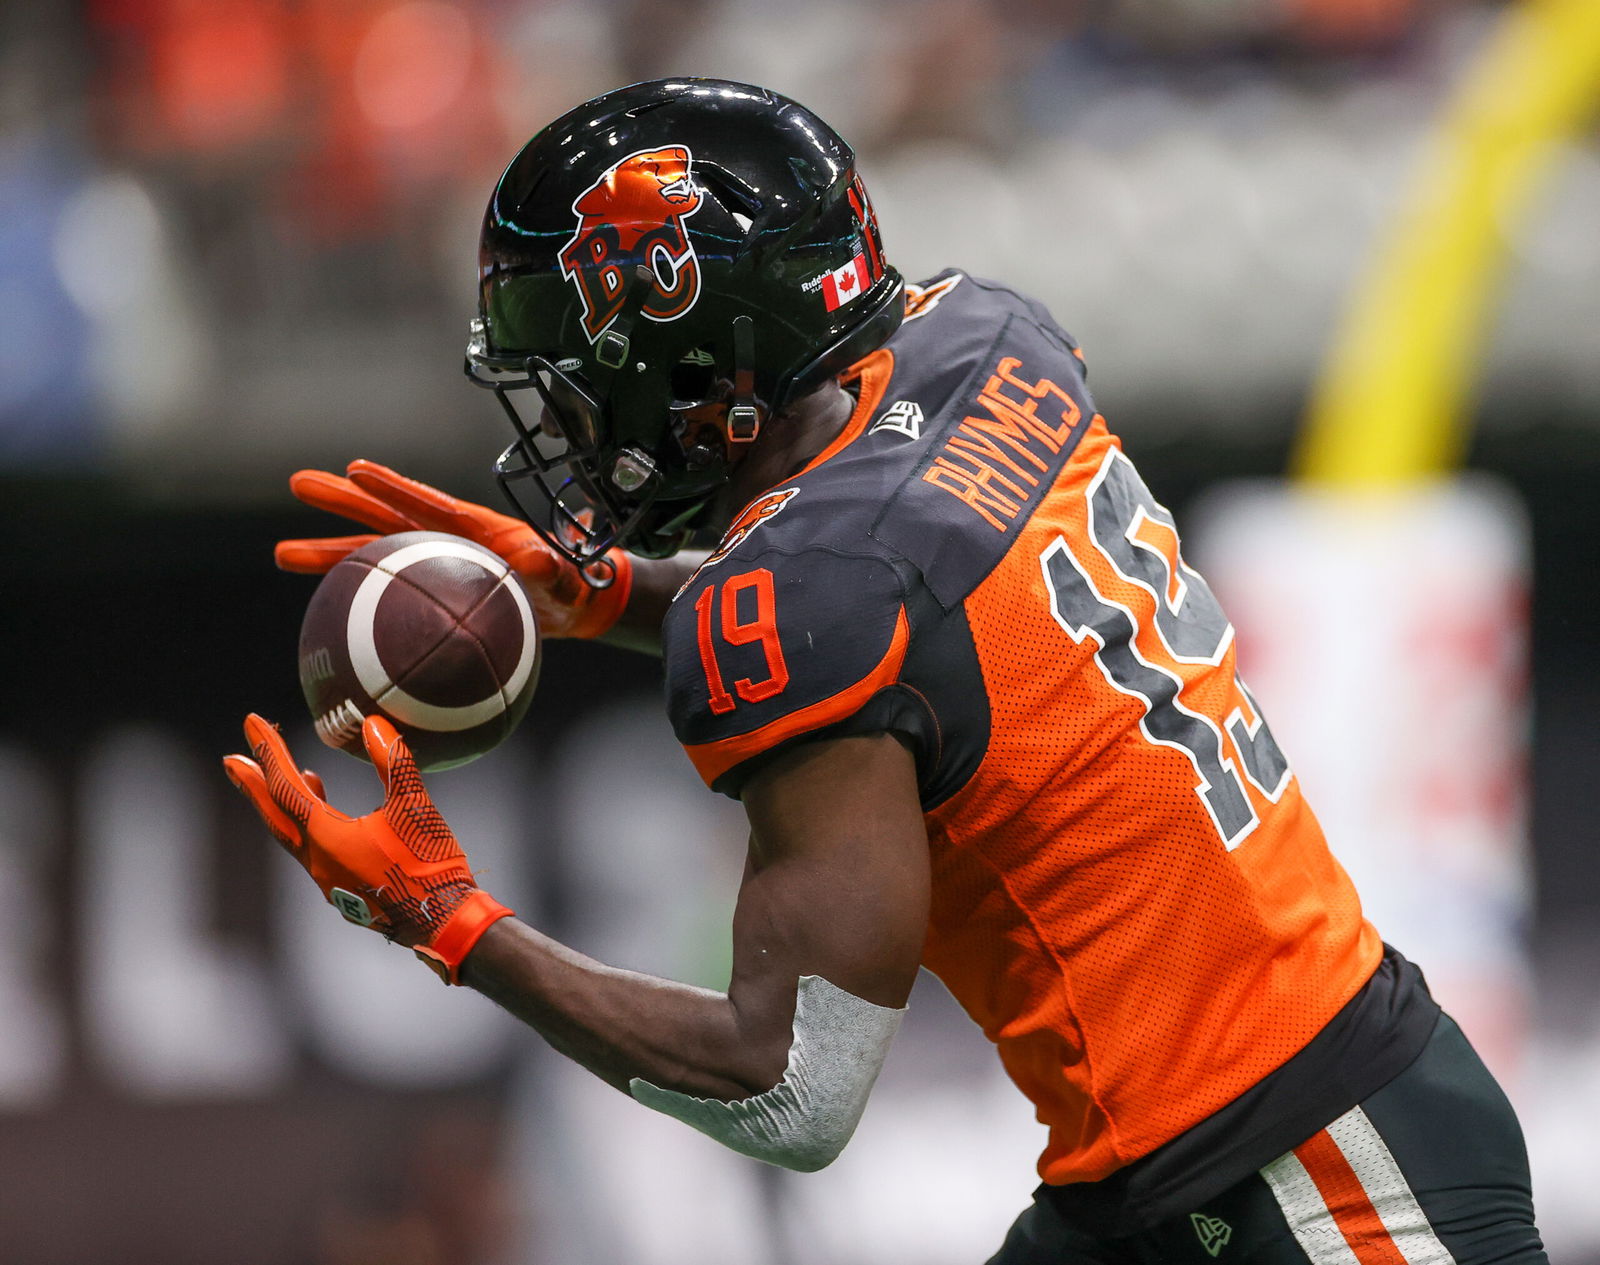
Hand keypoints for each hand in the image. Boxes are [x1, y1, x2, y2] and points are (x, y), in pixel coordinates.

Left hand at [222, 712, 512, 982]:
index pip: (286, 785)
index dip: (269, 750)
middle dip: (253, 785)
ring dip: (282, 805)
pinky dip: (308, 826)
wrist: (443, 922)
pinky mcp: (343, 891)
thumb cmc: (430, 865)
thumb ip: (393, 762)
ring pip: (292, 835)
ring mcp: (328, 880)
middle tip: (232, 760)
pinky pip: (312, 851)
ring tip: (288, 778)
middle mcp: (317, 861)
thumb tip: (373, 724)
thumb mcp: (415, 807)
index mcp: (327, 838)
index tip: (251, 722)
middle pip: (274, 816)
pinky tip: (328, 817)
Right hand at [275, 459, 633, 638]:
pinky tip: (319, 609)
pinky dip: (352, 600)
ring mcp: (433, 564)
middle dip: (344, 500)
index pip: (430, 504)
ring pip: (373, 556)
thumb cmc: (570, 584)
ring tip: (281, 553)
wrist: (566, 603)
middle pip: (387, 518)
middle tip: (298, 482)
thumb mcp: (568, 576)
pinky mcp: (427, 590)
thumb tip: (536, 558)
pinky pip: (384, 596)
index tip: (358, 467)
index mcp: (477, 528)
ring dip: (329, 555)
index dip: (395, 486)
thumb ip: (554, 567)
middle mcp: (447, 540)